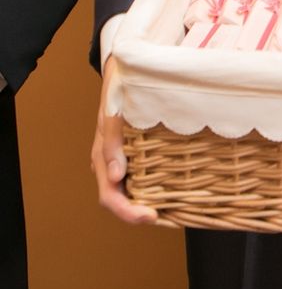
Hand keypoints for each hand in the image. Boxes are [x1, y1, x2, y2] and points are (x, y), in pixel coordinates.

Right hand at [91, 71, 157, 224]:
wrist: (125, 69)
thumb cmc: (118, 90)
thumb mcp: (113, 111)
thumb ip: (112, 141)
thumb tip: (116, 176)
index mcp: (101, 157)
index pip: (110, 196)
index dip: (128, 211)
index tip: (151, 215)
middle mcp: (110, 163)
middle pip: (120, 200)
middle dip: (139, 213)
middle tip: (166, 219)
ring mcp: (122, 158)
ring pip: (131, 190)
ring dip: (146, 203)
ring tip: (173, 211)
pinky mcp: (136, 151)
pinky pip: (142, 175)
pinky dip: (154, 187)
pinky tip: (172, 189)